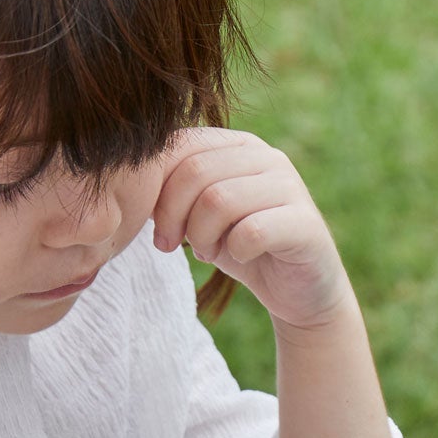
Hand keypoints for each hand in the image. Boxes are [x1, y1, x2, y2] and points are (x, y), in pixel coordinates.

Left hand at [152, 130, 352, 331]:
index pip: (181, 146)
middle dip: (173, 215)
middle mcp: (267, 156)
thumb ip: (175, 189)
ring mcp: (291, 187)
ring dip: (202, 235)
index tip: (156, 229)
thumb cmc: (244, 249)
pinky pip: (253, 231)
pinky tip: (240, 259)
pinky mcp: (306, 224)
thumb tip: (131, 181)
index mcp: (238, 145)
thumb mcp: (201, 215)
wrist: (299, 292)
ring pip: (220, 200)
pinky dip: (235, 252)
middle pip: (196, 171)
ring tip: (208, 252)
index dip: (157, 190)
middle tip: (171, 246)